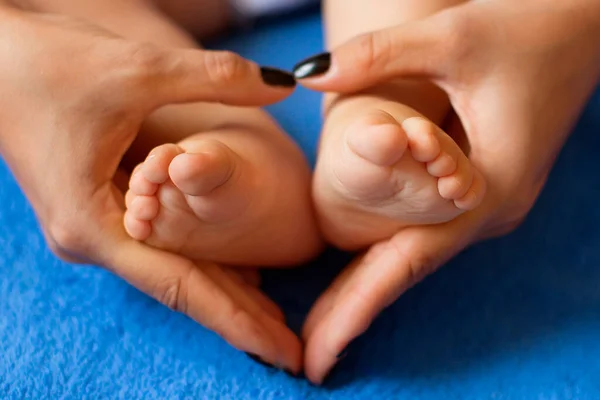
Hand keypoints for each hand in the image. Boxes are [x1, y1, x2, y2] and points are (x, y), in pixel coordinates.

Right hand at [0, 8, 301, 371]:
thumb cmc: (46, 65)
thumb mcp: (138, 71)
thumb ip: (214, 78)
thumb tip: (283, 84)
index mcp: (94, 225)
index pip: (180, 286)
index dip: (237, 321)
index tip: (284, 354)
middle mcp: (93, 239)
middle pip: (179, 287)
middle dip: (238, 318)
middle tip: (292, 351)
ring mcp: (94, 228)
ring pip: (171, 269)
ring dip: (223, 291)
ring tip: (273, 319)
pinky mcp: (99, 211)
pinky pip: (160, 248)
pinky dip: (201, 263)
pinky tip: (236, 274)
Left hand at [293, 0, 599, 382]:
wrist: (584, 24)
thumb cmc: (528, 25)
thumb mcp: (450, 36)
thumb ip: (376, 58)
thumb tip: (305, 77)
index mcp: (488, 185)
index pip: (409, 262)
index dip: (357, 309)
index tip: (319, 356)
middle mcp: (491, 208)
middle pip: (409, 271)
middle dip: (356, 314)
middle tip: (309, 359)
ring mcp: (489, 203)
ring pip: (418, 256)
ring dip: (370, 291)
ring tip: (321, 328)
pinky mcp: (483, 189)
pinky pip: (428, 234)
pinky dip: (389, 258)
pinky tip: (358, 275)